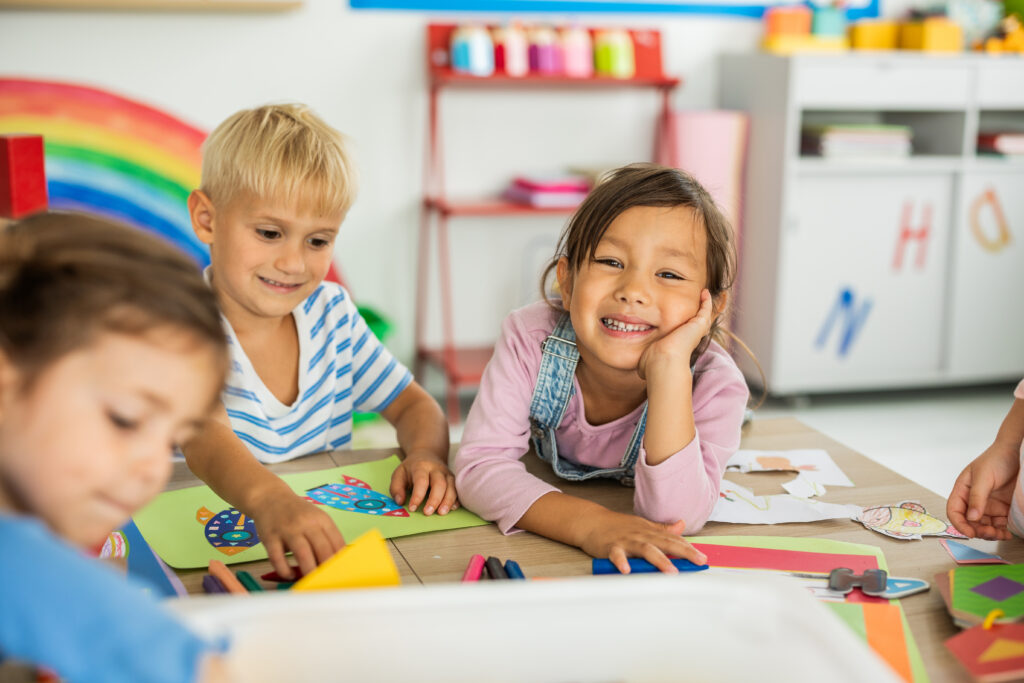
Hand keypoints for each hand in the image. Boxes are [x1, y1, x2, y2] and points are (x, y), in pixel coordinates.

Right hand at [252, 492, 344, 578]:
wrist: (269, 497)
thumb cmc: (296, 513)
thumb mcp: (316, 518)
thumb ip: (326, 536)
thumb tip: (336, 563)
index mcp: (321, 519)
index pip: (337, 542)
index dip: (340, 560)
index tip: (340, 573)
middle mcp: (306, 523)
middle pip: (323, 549)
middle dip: (327, 569)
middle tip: (327, 581)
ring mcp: (288, 530)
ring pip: (303, 554)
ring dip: (309, 571)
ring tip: (311, 582)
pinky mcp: (270, 537)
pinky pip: (278, 558)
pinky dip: (285, 570)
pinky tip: (290, 575)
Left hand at [390, 450, 458, 515]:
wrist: (427, 454)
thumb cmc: (411, 468)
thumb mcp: (399, 474)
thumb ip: (396, 488)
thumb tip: (400, 502)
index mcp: (421, 467)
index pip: (421, 481)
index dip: (417, 495)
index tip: (412, 508)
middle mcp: (436, 469)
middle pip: (439, 483)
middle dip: (434, 499)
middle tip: (427, 513)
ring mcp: (447, 474)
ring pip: (451, 486)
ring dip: (448, 501)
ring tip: (442, 513)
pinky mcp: (453, 479)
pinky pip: (458, 489)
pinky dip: (457, 499)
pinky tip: (453, 508)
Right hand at [578, 509, 706, 573]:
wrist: (591, 521)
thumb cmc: (618, 526)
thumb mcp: (642, 525)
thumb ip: (662, 529)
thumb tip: (681, 525)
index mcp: (650, 532)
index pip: (673, 540)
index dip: (689, 548)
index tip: (703, 558)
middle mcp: (641, 536)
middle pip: (665, 543)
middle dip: (683, 552)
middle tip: (698, 561)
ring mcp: (626, 541)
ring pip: (645, 550)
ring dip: (659, 560)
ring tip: (671, 571)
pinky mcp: (611, 547)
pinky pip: (617, 555)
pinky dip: (621, 562)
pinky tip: (626, 570)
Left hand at [638, 289, 713, 381]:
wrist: (663, 361)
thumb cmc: (653, 364)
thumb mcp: (648, 360)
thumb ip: (646, 359)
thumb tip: (640, 368)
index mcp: (679, 345)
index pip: (685, 333)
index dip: (685, 325)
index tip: (681, 316)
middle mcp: (690, 338)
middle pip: (698, 324)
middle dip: (699, 314)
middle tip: (700, 303)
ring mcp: (696, 331)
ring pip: (704, 316)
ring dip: (705, 305)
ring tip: (704, 294)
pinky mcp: (699, 324)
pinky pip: (705, 309)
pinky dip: (706, 301)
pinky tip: (704, 292)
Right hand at [948, 442, 1020, 539]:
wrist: (1016, 454)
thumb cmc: (995, 459)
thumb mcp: (983, 477)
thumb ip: (977, 497)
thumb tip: (972, 517)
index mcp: (962, 491)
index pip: (954, 511)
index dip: (959, 524)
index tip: (970, 533)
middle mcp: (973, 500)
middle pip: (969, 522)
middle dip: (978, 531)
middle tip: (989, 533)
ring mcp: (988, 505)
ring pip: (984, 526)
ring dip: (990, 534)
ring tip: (1000, 534)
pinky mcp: (1001, 509)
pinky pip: (998, 525)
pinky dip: (1001, 531)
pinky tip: (1006, 533)